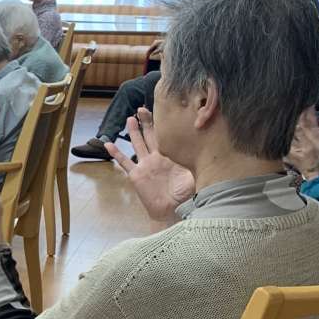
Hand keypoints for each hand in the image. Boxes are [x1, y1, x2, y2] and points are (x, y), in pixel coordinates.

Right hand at [107, 108, 194, 224]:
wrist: (173, 210)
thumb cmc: (186, 195)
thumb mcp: (196, 174)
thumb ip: (200, 161)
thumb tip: (210, 148)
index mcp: (171, 155)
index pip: (166, 135)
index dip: (163, 123)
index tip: (162, 109)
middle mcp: (157, 158)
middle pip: (150, 135)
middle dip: (147, 121)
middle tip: (142, 108)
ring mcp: (145, 165)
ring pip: (137, 144)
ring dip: (133, 132)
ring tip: (130, 119)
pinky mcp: (136, 175)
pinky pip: (124, 162)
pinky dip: (116, 154)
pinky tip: (108, 145)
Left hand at [285, 110, 318, 178]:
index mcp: (316, 138)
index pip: (309, 121)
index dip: (307, 112)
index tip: (306, 105)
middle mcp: (304, 143)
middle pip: (297, 125)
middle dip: (296, 115)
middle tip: (294, 108)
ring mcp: (296, 149)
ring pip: (289, 133)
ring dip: (289, 124)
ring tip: (287, 116)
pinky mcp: (290, 155)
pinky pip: (285, 144)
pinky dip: (283, 136)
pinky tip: (280, 130)